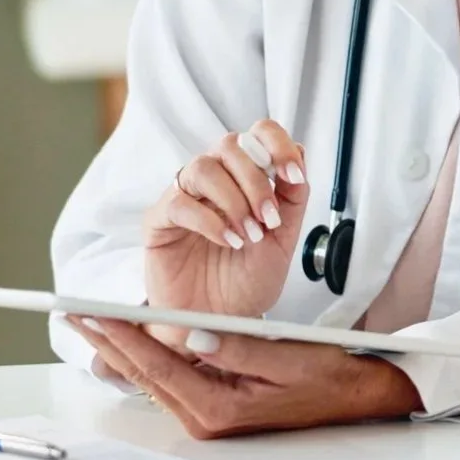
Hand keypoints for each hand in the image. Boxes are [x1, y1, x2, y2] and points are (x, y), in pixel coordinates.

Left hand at [67, 315, 420, 438]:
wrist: (355, 398)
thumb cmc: (327, 376)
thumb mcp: (285, 356)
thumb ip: (236, 347)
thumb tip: (192, 335)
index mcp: (219, 406)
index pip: (159, 365)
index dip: (123, 336)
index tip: (95, 313)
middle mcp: (206, 417)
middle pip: (146, 373)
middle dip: (109, 342)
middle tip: (74, 315)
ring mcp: (208, 415)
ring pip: (154, 376)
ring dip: (124, 348)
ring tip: (93, 323)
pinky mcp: (214, 406)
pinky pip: (171, 379)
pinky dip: (148, 355)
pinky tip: (133, 340)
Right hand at [144, 121, 307, 317]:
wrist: (220, 323)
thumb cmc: (247, 282)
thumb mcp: (284, 241)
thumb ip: (292, 200)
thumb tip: (300, 157)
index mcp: (246, 179)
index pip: (258, 135)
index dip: (278, 145)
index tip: (294, 175)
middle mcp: (215, 181)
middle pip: (230, 145)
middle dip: (256, 181)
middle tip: (270, 218)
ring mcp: (185, 197)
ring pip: (203, 167)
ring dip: (234, 200)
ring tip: (249, 235)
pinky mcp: (159, 220)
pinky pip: (179, 202)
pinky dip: (210, 220)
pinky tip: (228, 240)